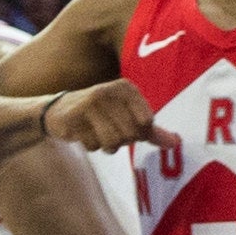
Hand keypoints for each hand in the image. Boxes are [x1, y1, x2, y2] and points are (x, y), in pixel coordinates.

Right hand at [50, 79, 184, 153]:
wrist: (59, 111)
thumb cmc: (100, 115)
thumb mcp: (127, 117)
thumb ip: (151, 130)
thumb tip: (176, 144)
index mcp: (126, 88)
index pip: (147, 122)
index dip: (139, 133)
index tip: (126, 126)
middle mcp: (109, 91)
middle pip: (130, 134)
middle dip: (121, 141)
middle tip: (110, 131)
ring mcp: (90, 102)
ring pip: (112, 142)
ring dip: (106, 146)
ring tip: (98, 134)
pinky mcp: (74, 116)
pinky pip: (93, 145)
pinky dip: (91, 145)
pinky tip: (83, 133)